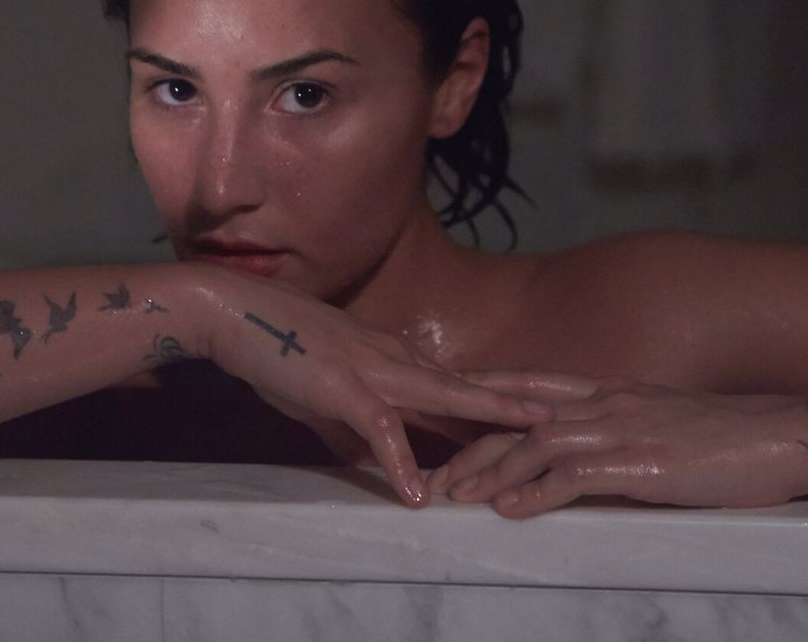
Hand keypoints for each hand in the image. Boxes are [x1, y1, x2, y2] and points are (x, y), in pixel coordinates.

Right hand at [189, 268, 556, 507]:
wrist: (238, 314)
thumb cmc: (280, 353)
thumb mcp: (325, 400)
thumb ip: (352, 431)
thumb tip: (374, 462)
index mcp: (396, 363)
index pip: (461, 386)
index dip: (503, 402)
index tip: (545, 415)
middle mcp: (397, 361)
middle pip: (471, 385)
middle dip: (521, 402)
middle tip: (569, 415)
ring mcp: (374, 370)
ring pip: (445, 396)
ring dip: (489, 418)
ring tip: (532, 437)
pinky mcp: (343, 387)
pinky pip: (380, 429)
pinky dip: (401, 463)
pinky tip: (418, 493)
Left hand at [426, 371, 801, 517]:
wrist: (783, 433)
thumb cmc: (732, 435)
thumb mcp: (667, 421)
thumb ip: (626, 429)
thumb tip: (595, 453)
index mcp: (615, 391)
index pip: (536, 386)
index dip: (489, 394)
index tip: (448, 404)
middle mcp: (611, 402)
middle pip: (523, 418)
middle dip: (476, 445)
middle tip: (440, 475)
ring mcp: (624, 430)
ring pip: (538, 444)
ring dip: (493, 471)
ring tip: (459, 497)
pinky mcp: (642, 463)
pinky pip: (574, 476)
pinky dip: (536, 494)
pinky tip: (511, 511)